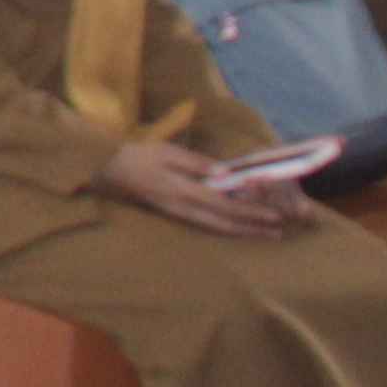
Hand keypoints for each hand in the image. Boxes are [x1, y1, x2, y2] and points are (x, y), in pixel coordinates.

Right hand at [100, 141, 296, 238]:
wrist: (110, 169)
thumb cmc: (139, 155)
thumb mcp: (168, 153)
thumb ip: (197, 164)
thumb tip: (225, 174)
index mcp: (185, 191)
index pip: (226, 205)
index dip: (251, 211)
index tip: (273, 214)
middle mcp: (185, 208)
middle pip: (225, 223)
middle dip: (252, 228)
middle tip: (277, 232)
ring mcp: (179, 214)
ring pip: (216, 227)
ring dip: (241, 231)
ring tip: (262, 233)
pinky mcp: (174, 214)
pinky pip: (205, 225)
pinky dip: (225, 228)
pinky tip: (235, 228)